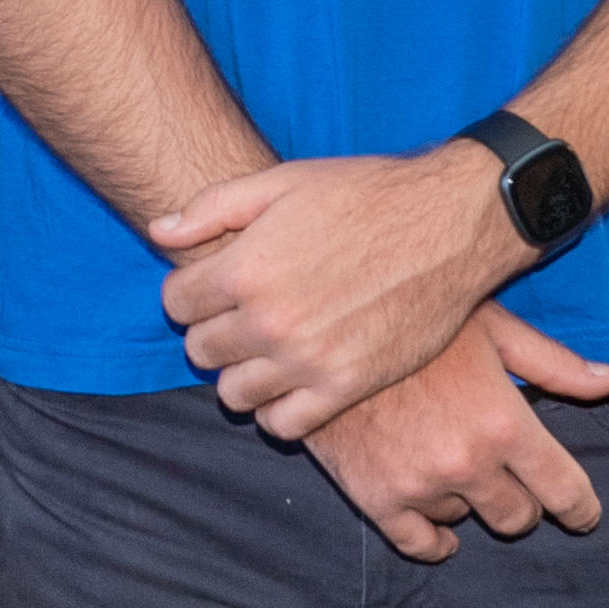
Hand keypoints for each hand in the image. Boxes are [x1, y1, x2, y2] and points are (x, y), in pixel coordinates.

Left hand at [151, 146, 524, 440]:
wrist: (449, 224)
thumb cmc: (365, 195)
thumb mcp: (282, 182)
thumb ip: (212, 208)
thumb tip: (159, 232)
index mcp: (247, 268)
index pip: (175, 304)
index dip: (189, 292)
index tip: (212, 287)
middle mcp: (270, 321)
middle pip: (200, 351)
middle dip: (212, 331)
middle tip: (241, 316)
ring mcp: (308, 360)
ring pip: (233, 394)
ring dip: (241, 373)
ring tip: (265, 350)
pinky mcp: (346, 387)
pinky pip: (283, 425)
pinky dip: (276, 410)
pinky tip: (290, 381)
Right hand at [303, 307, 608, 560]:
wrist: (326, 325)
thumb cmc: (415, 316)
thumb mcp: (493, 328)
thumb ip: (554, 364)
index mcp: (505, 424)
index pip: (564, 491)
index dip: (581, 509)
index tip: (583, 515)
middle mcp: (468, 463)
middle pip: (518, 516)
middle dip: (523, 502)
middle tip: (512, 479)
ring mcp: (420, 485)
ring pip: (466, 522)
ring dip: (468, 500)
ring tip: (453, 465)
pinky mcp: (376, 496)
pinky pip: (418, 544)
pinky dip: (434, 540)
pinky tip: (438, 528)